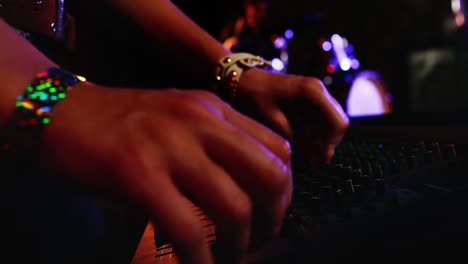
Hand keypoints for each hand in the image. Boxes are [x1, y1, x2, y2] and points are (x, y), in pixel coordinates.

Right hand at [38, 83, 291, 263]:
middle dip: (274, 221)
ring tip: (229, 260)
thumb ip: (215, 141)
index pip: (280, 150)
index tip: (270, 215)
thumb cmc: (121, 123)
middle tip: (259, 242)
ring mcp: (170, 146)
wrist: (60, 112)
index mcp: (214, 109)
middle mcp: (200, 122)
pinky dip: (200, 261)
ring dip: (240, 247)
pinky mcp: (138, 174)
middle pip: (271, 177)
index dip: (285, 191)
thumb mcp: (178, 117)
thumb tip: (248, 186)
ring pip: (236, 209)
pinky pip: (187, 231)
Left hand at [236, 68, 348, 166]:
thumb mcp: (275, 122)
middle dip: (329, 141)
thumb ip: (297, 141)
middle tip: (314, 158)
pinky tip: (302, 140)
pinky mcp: (311, 98)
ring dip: (323, 137)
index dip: (332, 143)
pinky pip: (322, 117)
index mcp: (313, 92)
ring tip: (306, 150)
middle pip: (339, 122)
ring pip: (332, 121)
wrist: (244, 81)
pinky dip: (316, 131)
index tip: (321, 158)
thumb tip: (316, 162)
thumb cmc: (256, 98)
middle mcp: (319, 89)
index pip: (337, 122)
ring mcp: (317, 92)